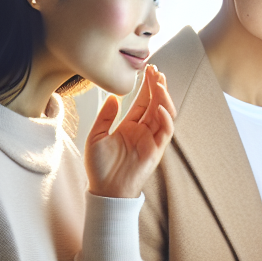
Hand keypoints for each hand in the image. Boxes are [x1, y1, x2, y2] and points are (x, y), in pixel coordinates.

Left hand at [85, 64, 175, 198]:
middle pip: (155, 103)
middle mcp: (143, 131)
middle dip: (157, 86)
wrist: (105, 190)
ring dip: (163, 98)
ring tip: (159, 83)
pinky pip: (166, 131)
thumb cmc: (99, 167)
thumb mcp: (95, 136)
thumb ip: (105, 116)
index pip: (142, 102)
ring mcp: (151, 139)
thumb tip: (114, 97)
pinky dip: (165, 118)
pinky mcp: (156, 150)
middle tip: (155, 71)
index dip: (146, 86)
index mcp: (130, 126)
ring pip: (164, 114)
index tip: (148, 70)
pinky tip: (159, 106)